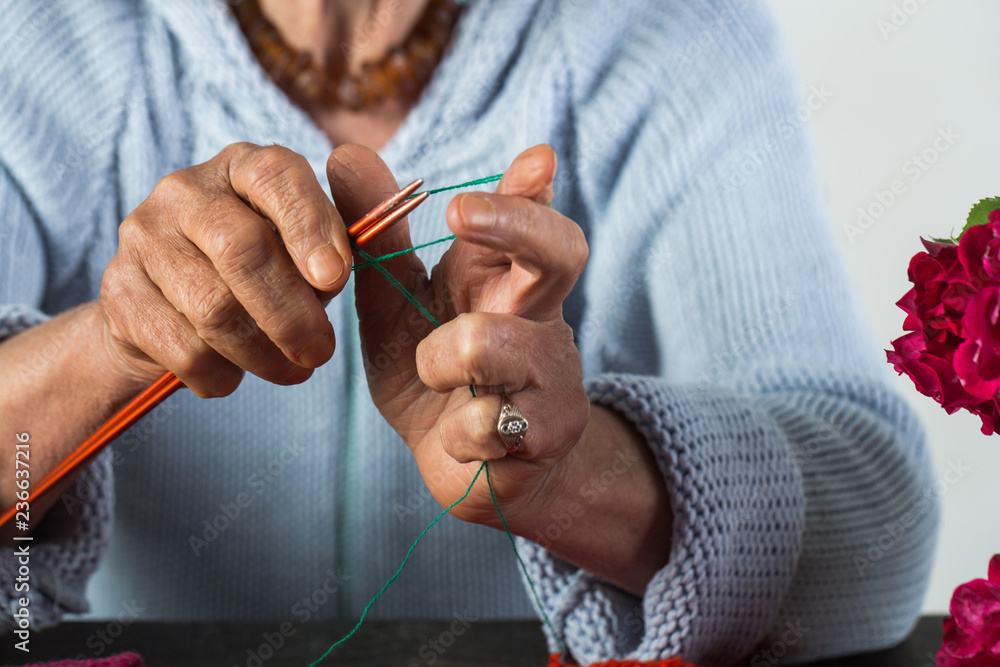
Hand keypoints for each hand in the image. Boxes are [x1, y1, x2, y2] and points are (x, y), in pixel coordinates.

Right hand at [100, 143, 353, 397]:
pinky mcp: (118, 292)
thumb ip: (347, 238)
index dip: (310, 226)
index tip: (335, 278)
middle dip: (291, 313)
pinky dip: (220, 375)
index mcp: (243, 168)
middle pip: (241, 249)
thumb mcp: (310, 254)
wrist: (169, 316)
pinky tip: (235, 375)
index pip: (276, 175)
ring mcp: (143, 237)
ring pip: (212, 308)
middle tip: (320, 352)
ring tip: (289, 370)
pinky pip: (181, 348)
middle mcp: (186, 191)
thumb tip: (382, 205)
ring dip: (262, 354)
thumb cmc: (262, 277)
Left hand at [327, 143, 590, 529]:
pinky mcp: (547, 434)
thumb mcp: (401, 303)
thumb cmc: (438, 374)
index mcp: (500, 280)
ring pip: (494, 342)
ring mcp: (550, 375)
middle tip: (459, 211)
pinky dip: (456, 432)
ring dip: (441, 357)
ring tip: (431, 372)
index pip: (530, 221)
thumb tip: (345, 152)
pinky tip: (459, 436)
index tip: (534, 159)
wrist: (474, 467)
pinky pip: (487, 422)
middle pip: (558, 255)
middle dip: (515, 223)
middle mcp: (537, 317)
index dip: (530, 191)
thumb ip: (379, 238)